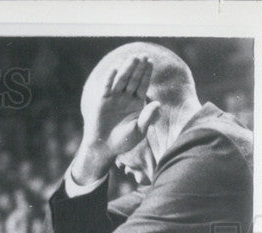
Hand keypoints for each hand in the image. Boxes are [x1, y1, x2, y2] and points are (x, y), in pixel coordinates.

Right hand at [72, 56, 160, 182]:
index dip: (146, 73)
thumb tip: (158, 103)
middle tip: (143, 55)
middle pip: (133, 79)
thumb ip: (149, 118)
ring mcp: (114, 98)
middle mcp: (126, 98)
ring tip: (132, 58)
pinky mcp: (102, 101)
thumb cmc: (124, 141)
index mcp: (137, 103)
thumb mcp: (139, 130)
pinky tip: (115, 68)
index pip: (143, 85)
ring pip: (121, 80)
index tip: (150, 62)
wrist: (104, 148)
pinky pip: (107, 87)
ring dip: (126, 69)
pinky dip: (110, 78)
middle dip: (138, 68)